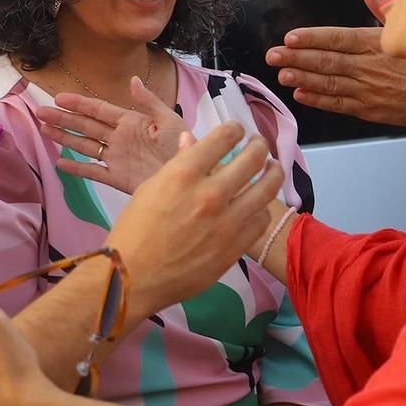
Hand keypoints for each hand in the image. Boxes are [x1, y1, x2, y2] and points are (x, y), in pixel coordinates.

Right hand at [37, 76, 191, 195]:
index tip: (59, 97)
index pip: (99, 110)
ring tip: (44, 130)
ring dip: (65, 138)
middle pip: (86, 126)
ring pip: (85, 146)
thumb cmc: (185, 147)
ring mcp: (117, 158)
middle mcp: (120, 138)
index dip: (79, 104)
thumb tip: (133, 80)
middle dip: (63, 119)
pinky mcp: (118, 178)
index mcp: (131, 122)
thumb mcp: (170, 121)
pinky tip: (60, 164)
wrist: (193, 179)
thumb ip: (149, 102)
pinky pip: (94, 172)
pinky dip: (77, 169)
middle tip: (40, 112)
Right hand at [107, 124, 283, 311]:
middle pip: (254, 157)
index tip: (237, 131)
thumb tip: (192, 139)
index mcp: (185, 173)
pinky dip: (262, 208)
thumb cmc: (135, 230)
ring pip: (268, 188)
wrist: (132, 277)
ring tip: (272, 169)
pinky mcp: (236, 246)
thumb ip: (178, 163)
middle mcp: (211, 193)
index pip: (225, 137)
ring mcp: (227, 221)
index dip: (235, 129)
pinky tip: (257, 205)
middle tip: (258, 145)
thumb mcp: (151, 188)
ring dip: (273, 173)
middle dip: (259, 145)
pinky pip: (262, 219)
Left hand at [265, 0, 405, 128]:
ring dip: (302, 77)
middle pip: (326, 60)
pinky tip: (302, 93)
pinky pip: (338, 103)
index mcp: (377, 43)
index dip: (311, 37)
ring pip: (328, 82)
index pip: (337, 38)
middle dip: (296, 57)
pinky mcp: (369, 110)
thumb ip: (381, 5)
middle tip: (273, 54)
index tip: (291, 36)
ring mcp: (368, 90)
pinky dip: (318, 99)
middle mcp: (369, 66)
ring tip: (282, 72)